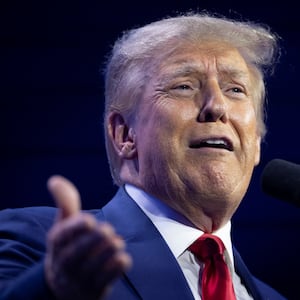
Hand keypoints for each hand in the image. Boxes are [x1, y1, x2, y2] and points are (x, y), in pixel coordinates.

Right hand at [45, 175, 131, 299]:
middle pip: (86, 246)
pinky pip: (112, 273)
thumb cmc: (68, 246)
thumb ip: (65, 203)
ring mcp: (79, 279)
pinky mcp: (94, 291)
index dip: (78, 226)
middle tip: (107, 231)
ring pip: (102, 258)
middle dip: (102, 234)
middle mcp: (64, 262)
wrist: (64, 286)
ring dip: (114, 247)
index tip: (90, 221)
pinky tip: (121, 259)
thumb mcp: (64, 226)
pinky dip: (120, 263)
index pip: (64, 234)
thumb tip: (54, 179)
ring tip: (115, 244)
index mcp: (56, 243)